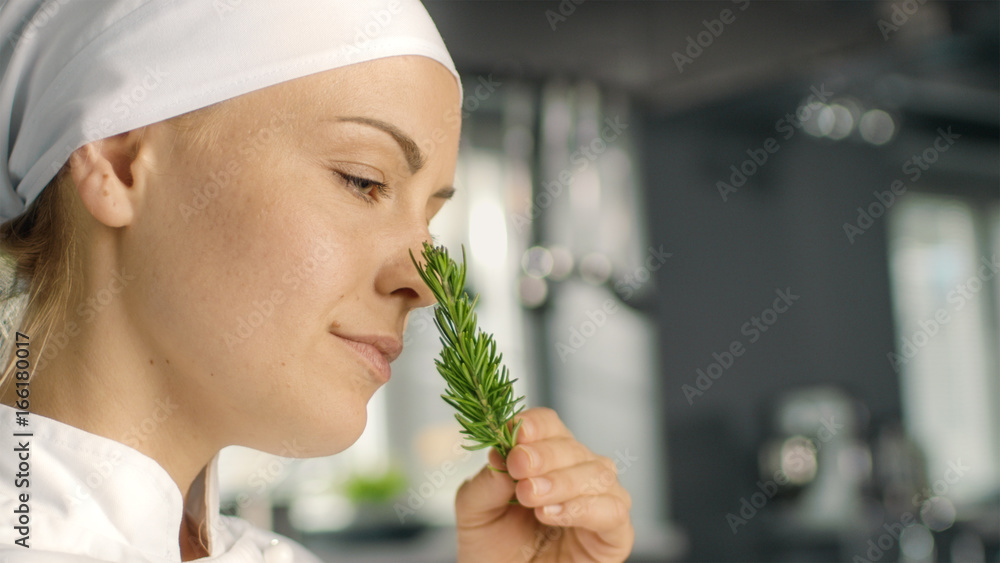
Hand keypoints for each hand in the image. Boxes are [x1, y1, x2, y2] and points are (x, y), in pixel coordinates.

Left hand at [455, 407, 633, 561]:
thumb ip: (486, 482)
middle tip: (518, 467)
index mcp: (546, 459)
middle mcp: (578, 473)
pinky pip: (613, 511)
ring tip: (531, 496)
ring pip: (598, 473)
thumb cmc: (493, 548)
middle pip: (573, 446)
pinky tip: (552, 513)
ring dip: (562, 481)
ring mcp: (600, 502)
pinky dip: (584, 507)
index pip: (549, 425)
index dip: (535, 425)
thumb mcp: (475, 510)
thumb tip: (501, 453)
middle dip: (544, 455)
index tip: (515, 433)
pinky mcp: (615, 536)